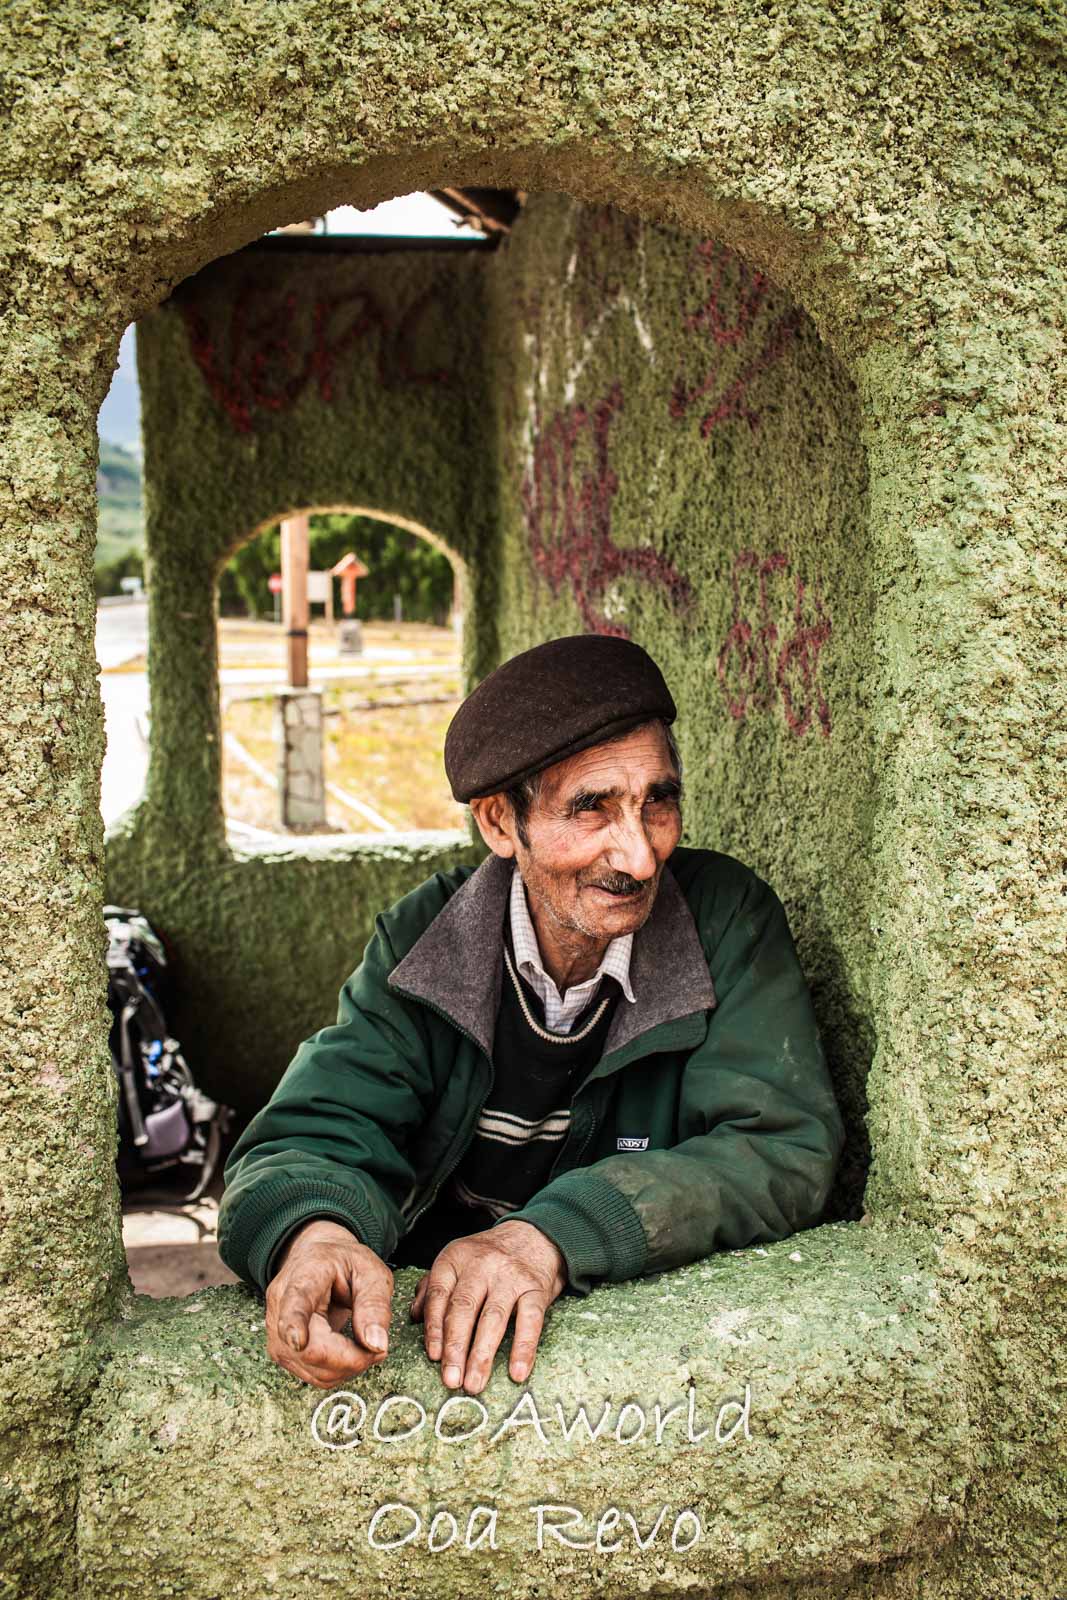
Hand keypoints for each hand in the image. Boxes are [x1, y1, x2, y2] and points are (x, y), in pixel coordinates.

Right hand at [264, 1219, 393, 1388]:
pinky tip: (349, 1351)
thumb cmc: (344, 1263)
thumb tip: (376, 1345)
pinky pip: (314, 1375)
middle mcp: (281, 1306)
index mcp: (305, 1276)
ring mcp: (277, 1333)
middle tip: (378, 1346)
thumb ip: (375, 1305)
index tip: (299, 1340)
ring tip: (364, 1343)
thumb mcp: (371, 1271)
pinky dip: (338, 1370)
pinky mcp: (282, 1353)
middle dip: (352, 1358)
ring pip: (314, 1370)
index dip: (295, 1324)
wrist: (315, 1259)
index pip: (295, 1303)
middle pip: (310, 1350)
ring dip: (348, 1366)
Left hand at [410, 1220, 565, 1393]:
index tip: (433, 1357)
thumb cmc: (488, 1256)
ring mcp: (509, 1276)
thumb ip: (433, 1287)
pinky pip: (530, 1320)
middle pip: (463, 1309)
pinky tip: (517, 1372)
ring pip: (493, 1318)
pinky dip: (524, 1348)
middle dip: (455, 1348)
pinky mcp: (535, 1287)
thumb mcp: (456, 1261)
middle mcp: (481, 1264)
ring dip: (482, 1355)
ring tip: (474, 1384)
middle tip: (450, 1380)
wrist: (533, 1235)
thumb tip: (414, 1317)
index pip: (439, 1295)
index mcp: (455, 1258)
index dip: (434, 1328)